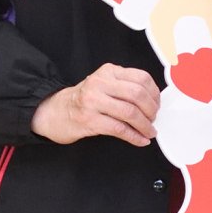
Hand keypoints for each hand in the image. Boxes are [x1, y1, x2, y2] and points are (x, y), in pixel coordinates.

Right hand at [33, 63, 158, 147]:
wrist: (54, 111)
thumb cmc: (84, 100)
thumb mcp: (104, 84)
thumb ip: (125, 87)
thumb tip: (153, 101)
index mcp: (108, 72)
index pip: (141, 78)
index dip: (155, 94)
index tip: (157, 104)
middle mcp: (100, 83)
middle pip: (137, 94)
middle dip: (151, 110)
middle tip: (153, 119)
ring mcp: (93, 101)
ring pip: (130, 113)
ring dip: (145, 125)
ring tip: (149, 131)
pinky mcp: (89, 120)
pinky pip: (119, 129)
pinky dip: (134, 137)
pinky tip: (140, 140)